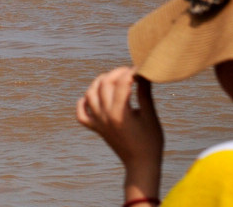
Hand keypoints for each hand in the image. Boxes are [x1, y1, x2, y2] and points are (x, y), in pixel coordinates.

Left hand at [76, 67, 162, 196]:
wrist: (140, 165)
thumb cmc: (150, 142)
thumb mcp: (150, 116)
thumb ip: (145, 93)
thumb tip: (144, 72)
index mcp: (120, 113)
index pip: (122, 82)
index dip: (131, 71)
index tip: (140, 67)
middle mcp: (105, 116)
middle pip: (104, 84)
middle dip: (117, 73)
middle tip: (130, 71)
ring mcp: (98, 123)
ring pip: (90, 94)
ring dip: (99, 82)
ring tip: (113, 79)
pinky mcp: (96, 129)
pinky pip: (81, 113)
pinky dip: (83, 102)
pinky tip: (93, 97)